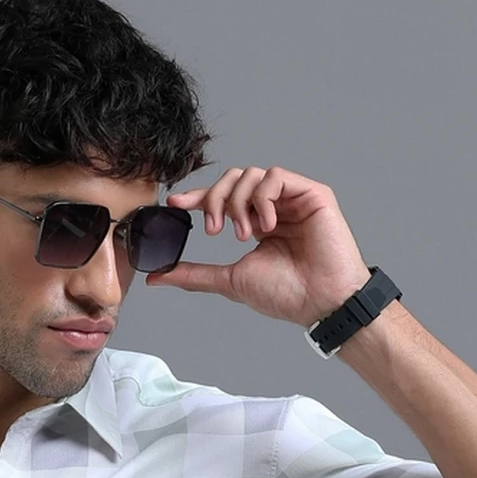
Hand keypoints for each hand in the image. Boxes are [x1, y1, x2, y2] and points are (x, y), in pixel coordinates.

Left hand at [146, 166, 371, 327]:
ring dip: (239, 203)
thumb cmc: (286, 295)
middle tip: (213, 230)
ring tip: (244, 234)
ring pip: (251, 175)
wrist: (319, 302)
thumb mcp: (230, 280)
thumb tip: (156, 276)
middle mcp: (274, 208)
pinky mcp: (312, 194)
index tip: (175, 204)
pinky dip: (263, 198)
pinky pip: (276, 176)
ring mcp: (293, 200)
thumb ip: (194, 274)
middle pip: (233, 179)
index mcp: (256, 224)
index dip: (198, 197)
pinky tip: (267, 226)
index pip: (222, 199)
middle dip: (215, 199)